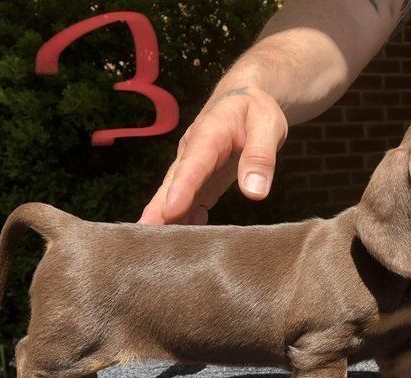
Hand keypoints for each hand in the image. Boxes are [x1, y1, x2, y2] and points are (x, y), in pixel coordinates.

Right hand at [139, 85, 287, 224]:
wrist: (245, 98)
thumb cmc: (256, 110)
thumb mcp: (268, 125)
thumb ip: (261, 157)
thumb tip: (254, 192)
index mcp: (208, 134)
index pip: (193, 164)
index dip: (181, 188)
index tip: (169, 211)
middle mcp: (192, 152)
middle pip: (173, 183)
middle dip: (157, 209)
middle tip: (143, 235)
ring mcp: (192, 166)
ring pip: (175, 194)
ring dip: (166, 219)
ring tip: (155, 247)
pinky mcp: (200, 179)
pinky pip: (188, 201)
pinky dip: (185, 219)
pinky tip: (186, 238)